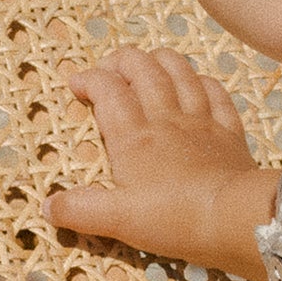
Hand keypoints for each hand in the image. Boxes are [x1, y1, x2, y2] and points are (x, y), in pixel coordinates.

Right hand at [47, 47, 271, 273]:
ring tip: (149, 61)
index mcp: (134, 137)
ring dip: (162, 61)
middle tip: (110, 66)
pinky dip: (205, 83)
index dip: (89, 79)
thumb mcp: (117, 220)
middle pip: (144, 70)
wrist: (233, 219)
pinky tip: (199, 83)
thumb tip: (48, 207)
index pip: (108, 90)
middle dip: (123, 60)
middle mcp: (166, 120)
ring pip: (181, 74)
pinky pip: (218, 96)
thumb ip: (81, 211)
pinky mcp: (230, 135)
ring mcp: (202, 123)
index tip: (77, 84)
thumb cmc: (173, 219)